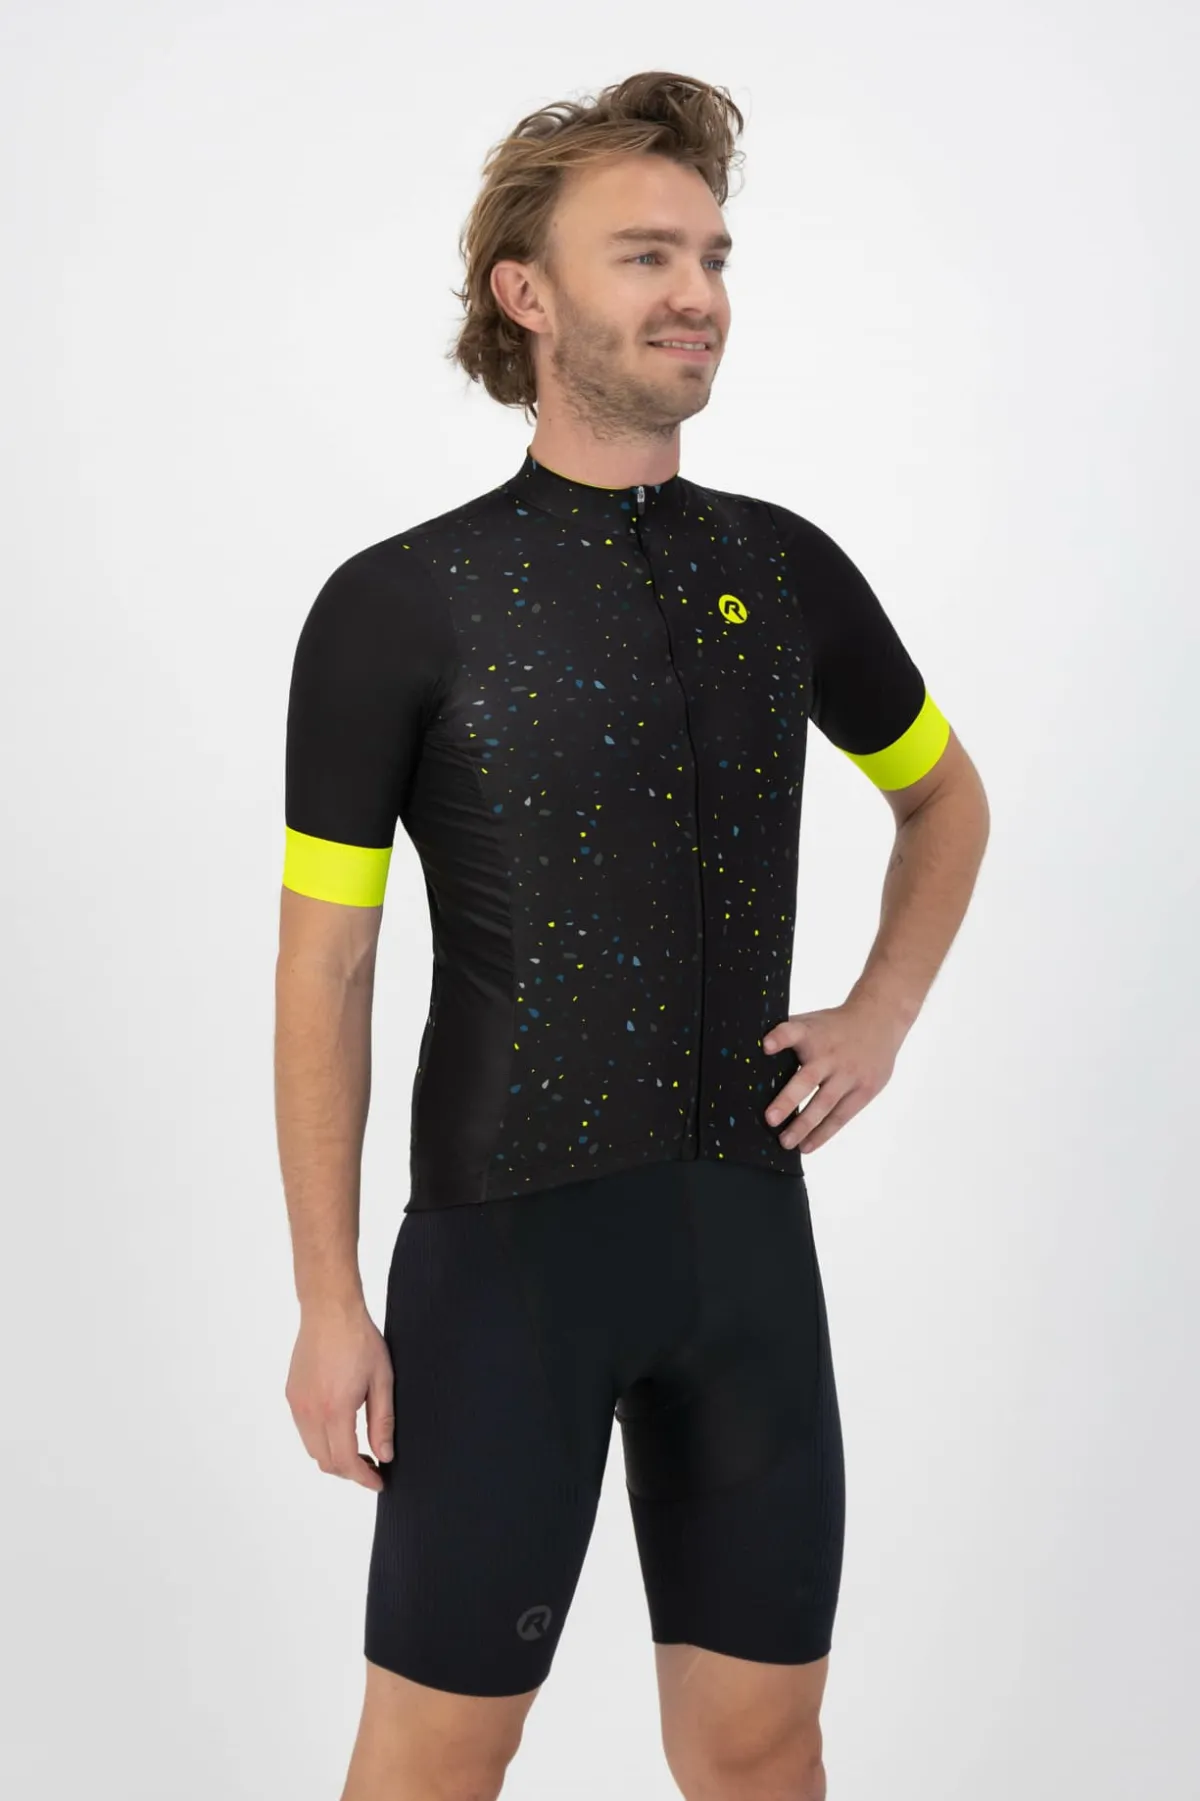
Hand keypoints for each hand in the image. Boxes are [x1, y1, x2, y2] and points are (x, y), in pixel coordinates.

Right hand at [285, 1299, 394, 1491]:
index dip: (363, 1478)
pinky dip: (321, 1439)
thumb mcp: (382, 1380)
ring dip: (333, 1457)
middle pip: (326, 1461)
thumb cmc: (359, 1340)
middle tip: (372, 1465)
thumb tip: (384, 1455)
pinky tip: (340, 1427)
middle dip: (349, 1471)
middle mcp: (310, 1411)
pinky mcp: (292, 1394)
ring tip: (358, 1449)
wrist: (329, 1310)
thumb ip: (382, 1422)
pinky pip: (304, 1430)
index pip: (346, 1461)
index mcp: (335, 1409)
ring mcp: (297, 1403)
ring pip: (312, 1448)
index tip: (378, 1481)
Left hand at [761, 999, 908, 1152]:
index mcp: (812, 1033)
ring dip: (804, 1125)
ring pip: (825, 1104)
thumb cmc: (833, 1026)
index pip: (793, 1031)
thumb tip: (749, 1049)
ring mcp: (848, 1074)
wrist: (879, 1020)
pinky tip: (807, 1145)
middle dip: (788, 1100)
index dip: (779, 1038)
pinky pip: (841, 1116)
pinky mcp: (864, 1090)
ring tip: (785, 1142)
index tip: (765, 1046)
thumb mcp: (811, 1022)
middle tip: (770, 1119)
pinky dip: (823, 1133)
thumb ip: (786, 1034)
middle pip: (807, 1078)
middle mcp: (829, 1054)